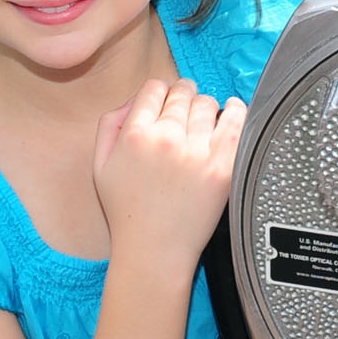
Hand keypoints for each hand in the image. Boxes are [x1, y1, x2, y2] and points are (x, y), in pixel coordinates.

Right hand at [93, 78, 247, 276]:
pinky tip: (231, 112)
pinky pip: (237, 122)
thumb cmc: (127, 211)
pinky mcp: (223, 167)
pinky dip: (236, 110)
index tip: (166, 102)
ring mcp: (197, 153)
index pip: (154, 88)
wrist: (154, 250)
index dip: (160, 93)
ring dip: (205, 108)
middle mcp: (166, 139)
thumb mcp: (100, 165)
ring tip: (202, 122)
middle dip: (183, 97)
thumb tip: (134, 100)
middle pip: (182, 93)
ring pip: (207, 104)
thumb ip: (109, 124)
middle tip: (185, 110)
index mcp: (134, 135)